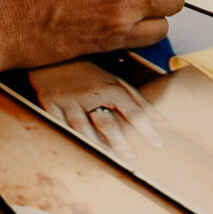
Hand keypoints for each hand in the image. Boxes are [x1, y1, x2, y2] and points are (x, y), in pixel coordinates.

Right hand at [27, 60, 162, 165]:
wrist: (55, 53)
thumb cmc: (91, 72)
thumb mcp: (116, 81)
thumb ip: (139, 100)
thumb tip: (162, 120)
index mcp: (110, 88)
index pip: (132, 111)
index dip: (146, 129)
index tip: (158, 144)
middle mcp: (90, 95)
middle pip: (106, 121)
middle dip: (120, 141)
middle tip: (131, 157)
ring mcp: (69, 101)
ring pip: (82, 127)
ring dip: (95, 144)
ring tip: (107, 159)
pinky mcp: (50, 104)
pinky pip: (58, 125)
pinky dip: (67, 138)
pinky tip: (76, 151)